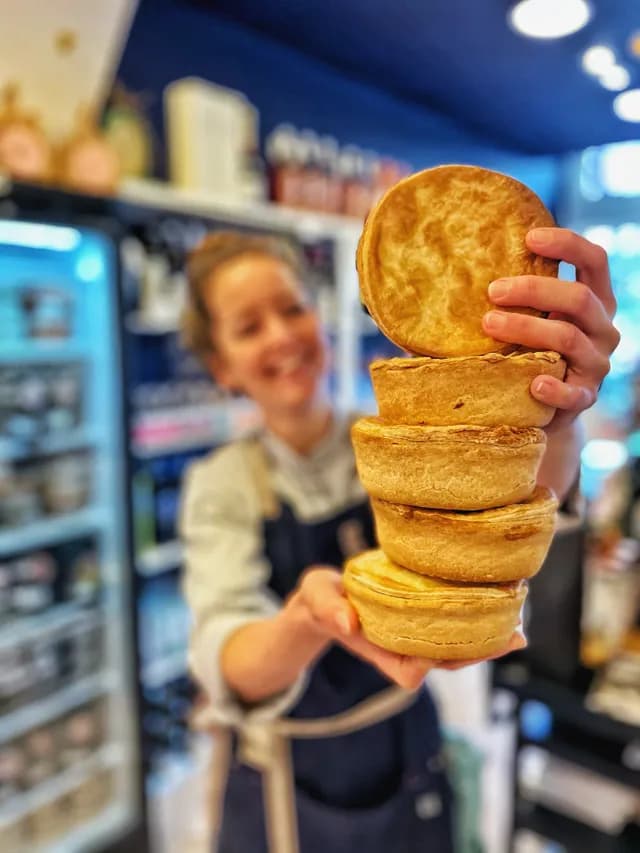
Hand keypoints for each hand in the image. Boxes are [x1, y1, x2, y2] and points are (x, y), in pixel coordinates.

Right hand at [291, 567, 525, 689]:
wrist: (321, 603)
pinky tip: (497, 607)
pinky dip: (475, 621)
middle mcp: (400, 648)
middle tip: (514, 636)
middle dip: (478, 653)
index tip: (460, 646)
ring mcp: (412, 638)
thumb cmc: (319, 601)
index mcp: (377, 649)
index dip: (438, 661)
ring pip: (453, 648)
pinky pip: (452, 628)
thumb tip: (348, 622)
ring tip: (516, 625)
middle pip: (445, 661)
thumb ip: (328, 608)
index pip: (413, 669)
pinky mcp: (420, 622)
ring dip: (484, 639)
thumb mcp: (316, 598)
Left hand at [483, 227, 619, 430]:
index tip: (529, 237)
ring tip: (489, 324)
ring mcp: (597, 364)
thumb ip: (519, 296)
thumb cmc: (531, 350)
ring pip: (567, 338)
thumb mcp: (534, 317)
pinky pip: (573, 393)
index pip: (594, 261)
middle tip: (493, 290)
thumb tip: (457, 265)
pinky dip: (553, 389)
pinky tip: (531, 385)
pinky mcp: (585, 397)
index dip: (568, 244)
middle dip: (534, 289)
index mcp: (595, 301)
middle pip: (579, 298)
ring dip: (527, 328)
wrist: (544, 408)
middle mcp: (603, 328)